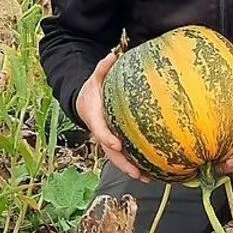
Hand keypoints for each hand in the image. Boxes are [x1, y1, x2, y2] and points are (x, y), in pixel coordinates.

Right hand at [77, 51, 149, 182]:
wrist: (83, 102)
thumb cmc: (92, 90)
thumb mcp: (94, 78)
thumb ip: (102, 68)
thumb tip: (112, 55)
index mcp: (94, 118)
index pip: (100, 130)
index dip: (107, 138)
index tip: (117, 144)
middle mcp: (100, 133)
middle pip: (110, 152)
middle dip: (122, 163)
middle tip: (135, 172)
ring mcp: (107, 141)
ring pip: (117, 158)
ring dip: (130, 169)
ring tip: (146, 178)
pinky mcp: (114, 144)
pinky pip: (123, 156)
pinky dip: (134, 165)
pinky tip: (149, 173)